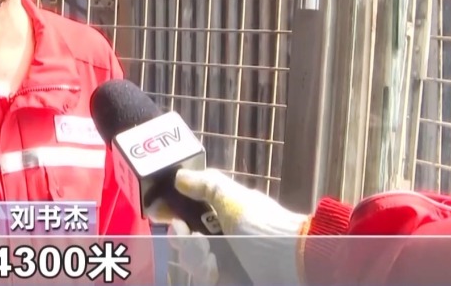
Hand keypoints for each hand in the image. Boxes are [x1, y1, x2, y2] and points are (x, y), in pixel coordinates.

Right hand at [150, 169, 308, 285]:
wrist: (294, 262)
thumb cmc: (263, 226)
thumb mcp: (233, 198)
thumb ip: (205, 184)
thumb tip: (178, 175)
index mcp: (222, 211)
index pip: (188, 208)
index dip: (171, 209)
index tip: (157, 211)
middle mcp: (221, 235)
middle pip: (185, 237)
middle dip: (181, 237)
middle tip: (188, 235)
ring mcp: (224, 259)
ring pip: (191, 259)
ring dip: (194, 256)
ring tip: (208, 255)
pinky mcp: (226, 277)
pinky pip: (203, 275)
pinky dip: (206, 272)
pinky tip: (215, 269)